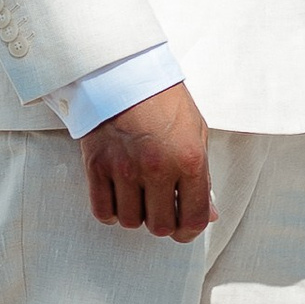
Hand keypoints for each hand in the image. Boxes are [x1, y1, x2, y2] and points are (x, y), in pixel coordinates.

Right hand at [83, 83, 213, 242]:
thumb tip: (207, 214)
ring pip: (130, 221)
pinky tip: (118, 197)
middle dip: (162, 223)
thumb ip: (202, 178)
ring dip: (136, 215)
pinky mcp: (97, 165)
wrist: (125, 72)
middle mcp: (157, 168)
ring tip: (139, 197)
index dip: (189, 231)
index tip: (183, 229)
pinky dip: (111, 211)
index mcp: (188, 160)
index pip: (193, 219)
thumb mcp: (196, 133)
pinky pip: (102, 210)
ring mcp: (124, 168)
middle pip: (159, 225)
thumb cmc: (164, 100)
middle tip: (160, 210)